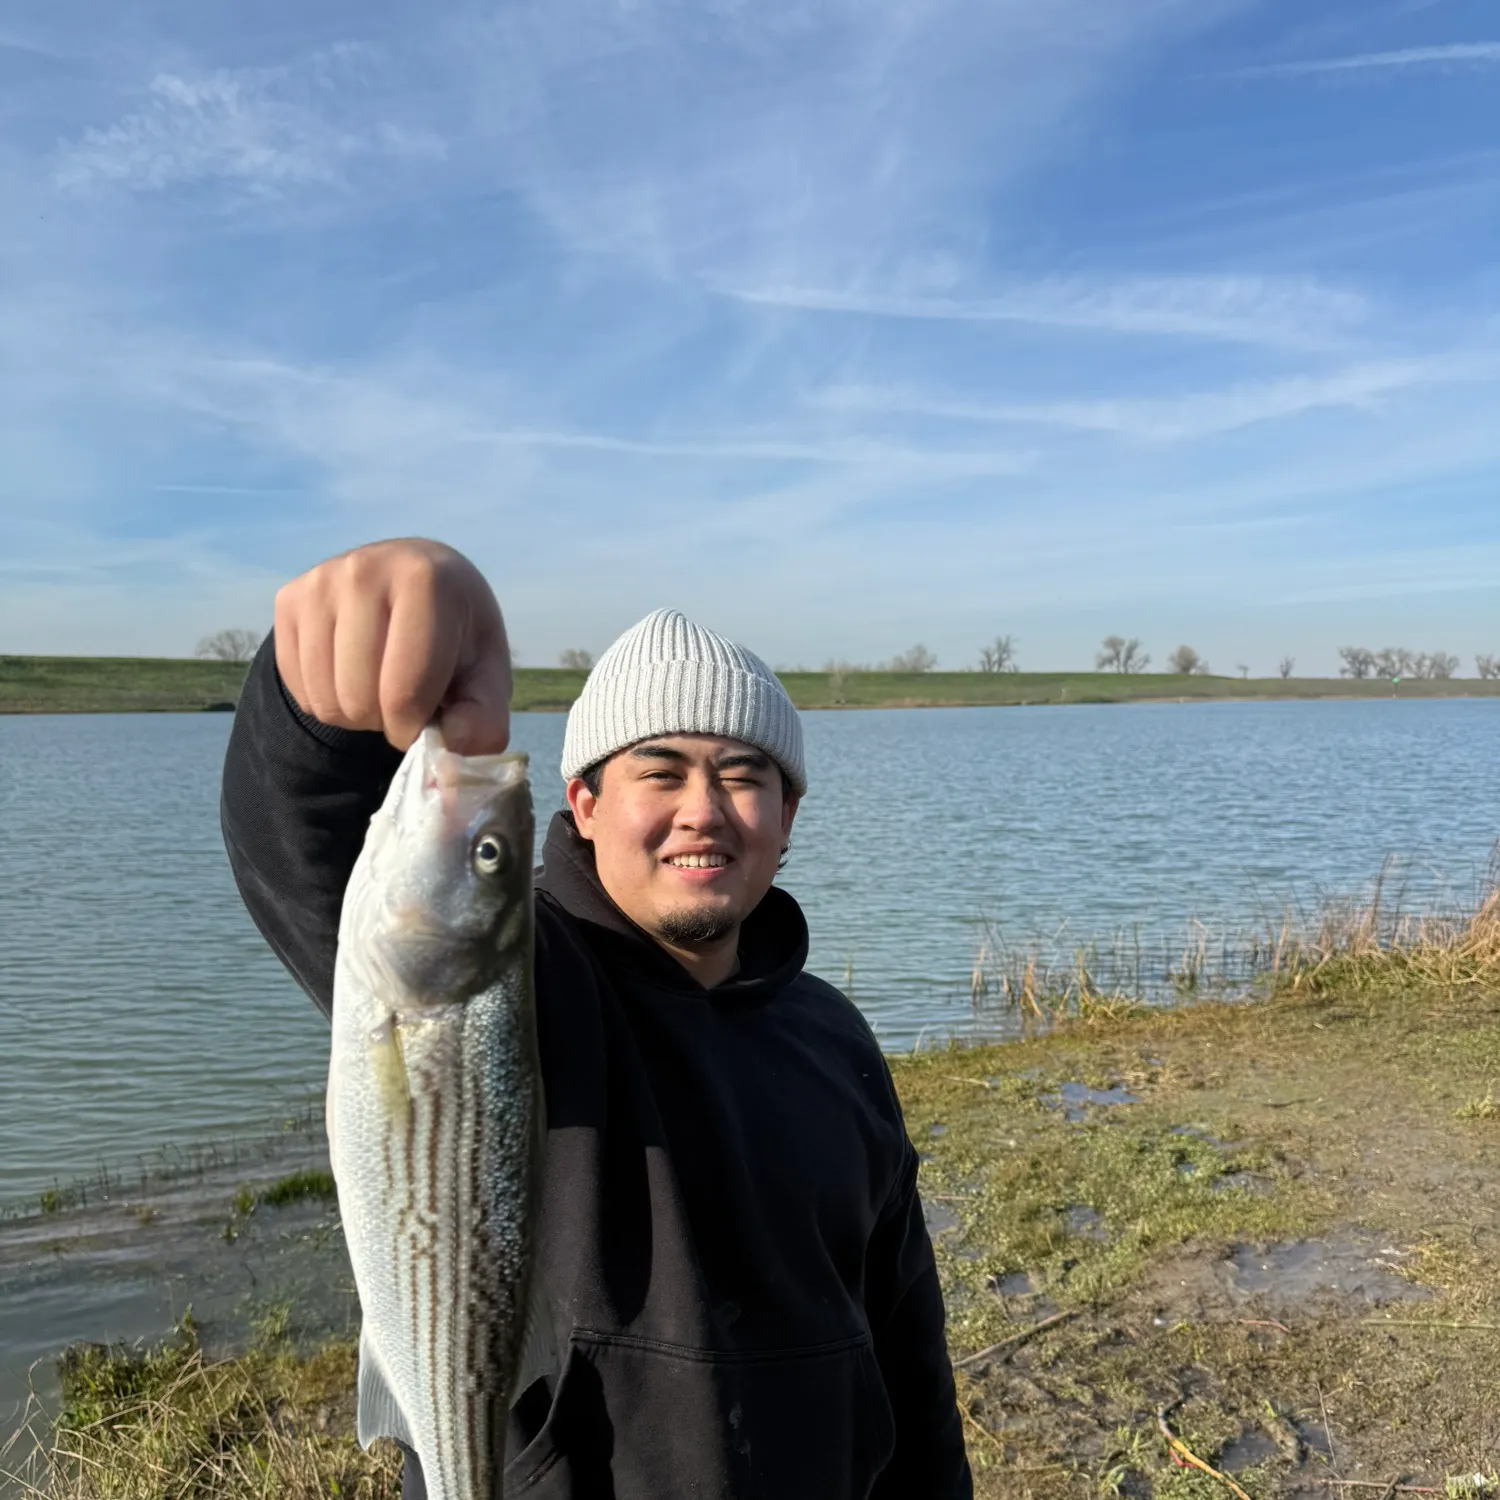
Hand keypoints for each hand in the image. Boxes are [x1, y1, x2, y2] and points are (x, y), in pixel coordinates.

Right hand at [274, 538, 511, 754]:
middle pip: (359, 699)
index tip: (428, 717)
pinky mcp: (290, 599)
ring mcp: (320, 583)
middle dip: (385, 719)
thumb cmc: (456, 631)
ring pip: (325, 699)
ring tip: (380, 685)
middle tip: (405, 696)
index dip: (414, 727)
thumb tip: (451, 753)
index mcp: (424, 582)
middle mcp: (365, 572)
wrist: (416, 577)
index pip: (404, 692)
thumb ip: (484, 719)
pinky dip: (327, 699)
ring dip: (355, 713)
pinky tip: (351, 672)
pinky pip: (298, 687)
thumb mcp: (487, 671)